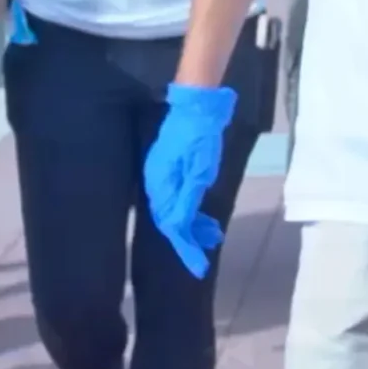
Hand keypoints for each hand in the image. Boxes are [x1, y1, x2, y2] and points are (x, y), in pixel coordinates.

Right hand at [144, 84, 237, 277]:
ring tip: (211, 232)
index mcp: (160, 184)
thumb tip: (178, 227)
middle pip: (169, 218)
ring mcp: (161, 172)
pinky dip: (189, 206)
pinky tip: (200, 210)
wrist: (195, 103)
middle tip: (210, 244)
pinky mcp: (168, 165)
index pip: (170, 224)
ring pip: (173, 207)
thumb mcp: (197, 170)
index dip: (185, 245)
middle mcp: (156, 181)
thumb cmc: (198, 135)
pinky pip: (175, 194)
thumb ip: (186, 198)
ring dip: (191, 221)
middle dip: (189, 236)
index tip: (198, 265)